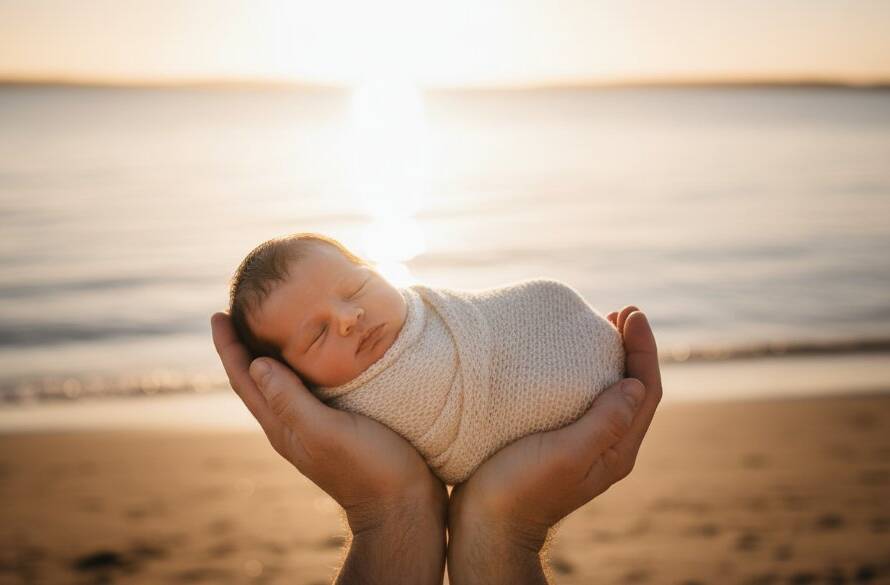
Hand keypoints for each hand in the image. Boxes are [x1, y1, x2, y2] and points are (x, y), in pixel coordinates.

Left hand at [211, 312, 446, 583]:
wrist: (404, 507)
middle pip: (256, 379)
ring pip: (281, 383)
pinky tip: (317, 354)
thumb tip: (257, 363)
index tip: (218, 314)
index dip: (229, 347)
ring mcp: (315, 427)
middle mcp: (292, 426)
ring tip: (271, 324)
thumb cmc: (370, 469)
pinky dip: (302, 365)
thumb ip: (291, 401)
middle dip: (244, 345)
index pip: (244, 379)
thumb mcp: (327, 432)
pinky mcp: (339, 426)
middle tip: (239, 309)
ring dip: (270, 353)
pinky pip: (308, 388)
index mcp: (283, 426)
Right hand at [447, 307, 661, 584]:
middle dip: (632, 348)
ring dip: (610, 358)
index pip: (646, 389)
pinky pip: (585, 400)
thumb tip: (635, 385)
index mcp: (617, 450)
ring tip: (597, 327)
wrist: (486, 527)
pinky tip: (564, 361)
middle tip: (620, 313)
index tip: (631, 313)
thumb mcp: (566, 456)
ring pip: (611, 394)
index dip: (644, 348)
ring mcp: (584, 446)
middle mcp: (607, 447)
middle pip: (634, 389)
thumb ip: (605, 423)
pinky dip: (584, 373)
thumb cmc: (520, 491)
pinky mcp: (558, 443)